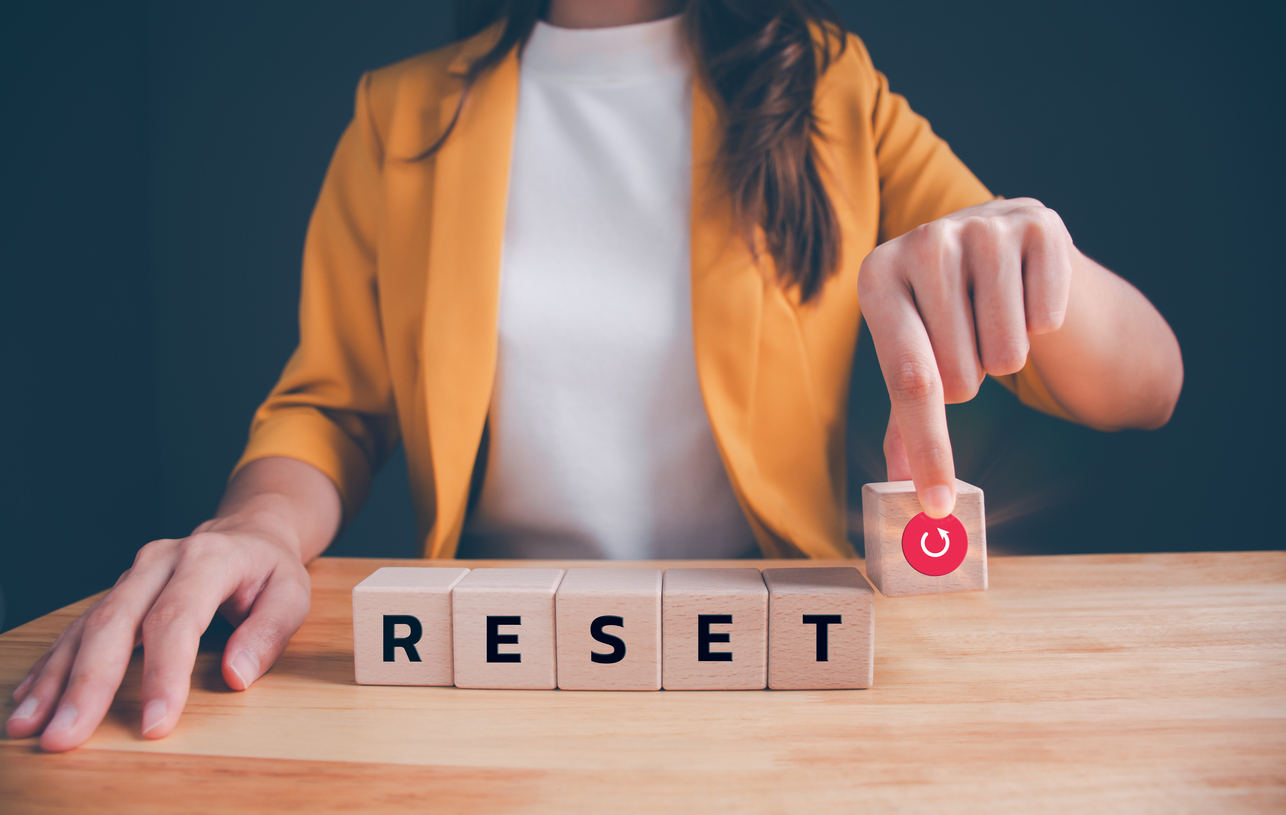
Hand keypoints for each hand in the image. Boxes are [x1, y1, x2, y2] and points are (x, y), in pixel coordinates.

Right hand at [6, 519, 311, 751]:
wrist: (247, 531)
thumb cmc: (269, 569)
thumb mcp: (291, 593)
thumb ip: (268, 632)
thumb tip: (237, 674)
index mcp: (208, 558)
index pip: (178, 619)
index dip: (163, 674)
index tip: (155, 723)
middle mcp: (160, 563)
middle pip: (117, 623)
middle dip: (89, 684)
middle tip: (68, 735)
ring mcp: (132, 577)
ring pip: (87, 627)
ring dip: (57, 679)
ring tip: (33, 724)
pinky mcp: (117, 594)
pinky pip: (78, 630)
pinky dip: (53, 665)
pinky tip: (32, 698)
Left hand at [857, 198, 1072, 515]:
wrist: (1009, 248)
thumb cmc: (950, 317)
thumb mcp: (916, 356)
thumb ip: (905, 424)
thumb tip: (901, 491)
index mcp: (877, 276)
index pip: (908, 380)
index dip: (928, 449)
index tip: (939, 504)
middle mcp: (923, 240)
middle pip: (961, 376)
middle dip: (970, 381)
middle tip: (968, 343)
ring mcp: (982, 225)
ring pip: (1008, 355)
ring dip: (1006, 355)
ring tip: (994, 318)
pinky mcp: (1040, 223)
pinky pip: (1046, 320)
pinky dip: (1043, 323)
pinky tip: (1027, 293)